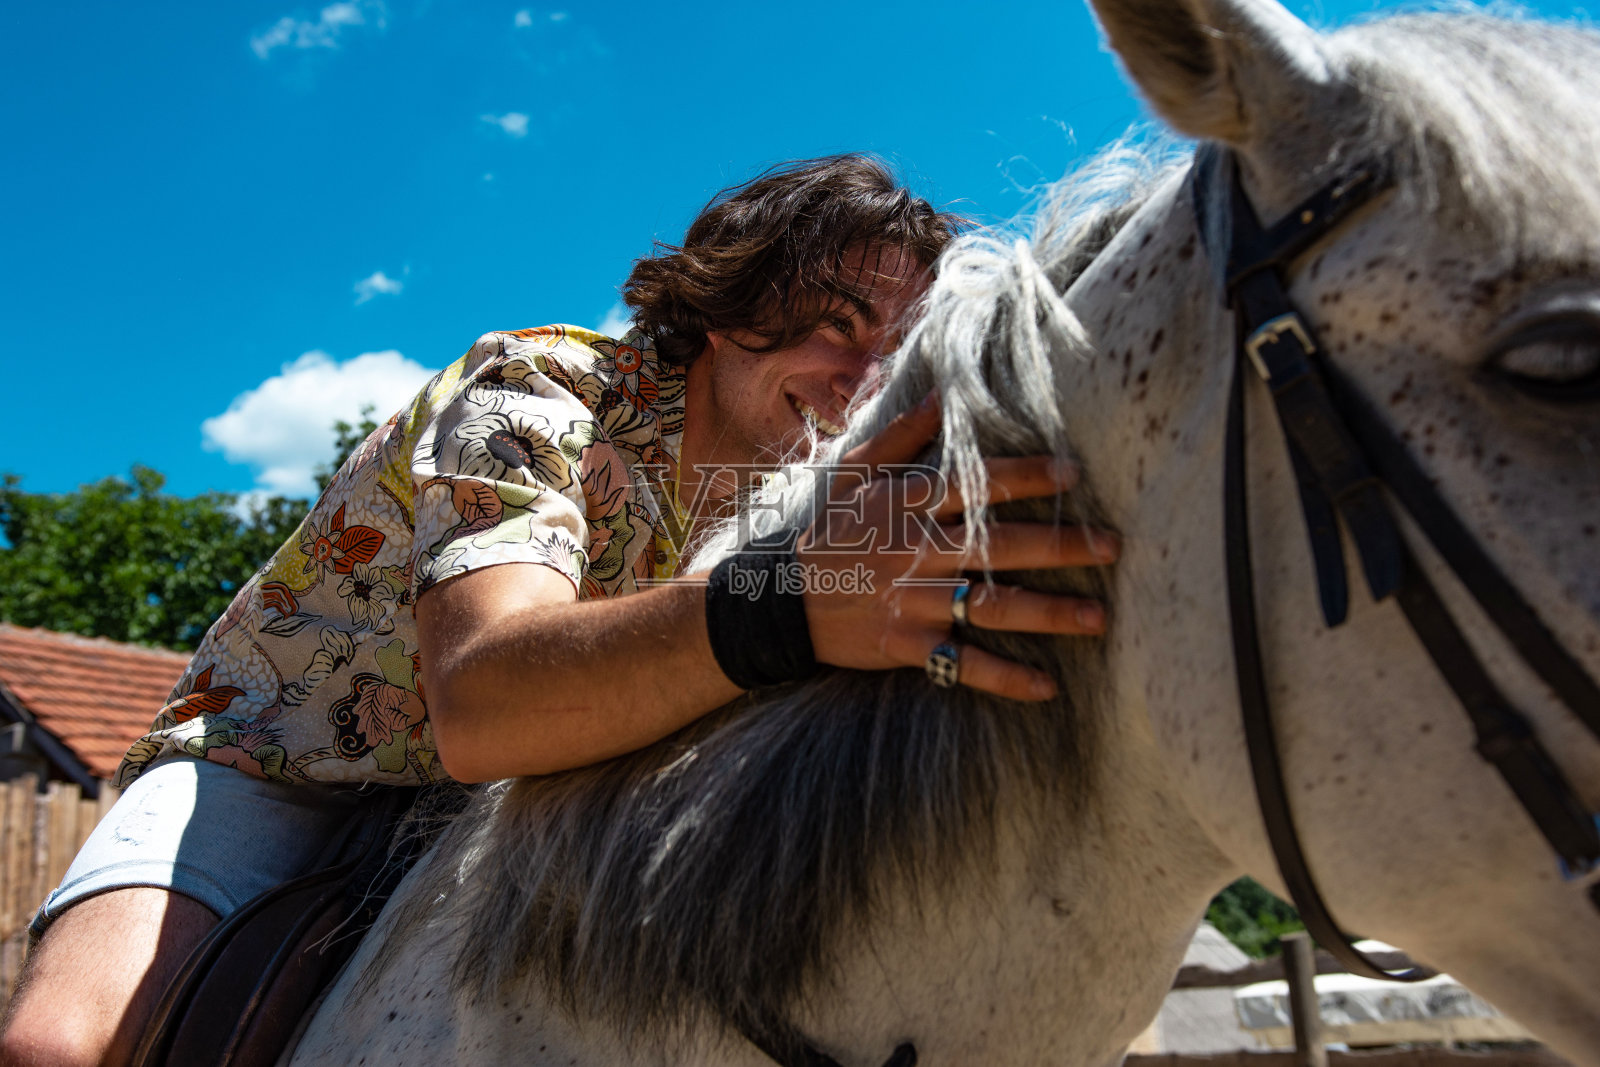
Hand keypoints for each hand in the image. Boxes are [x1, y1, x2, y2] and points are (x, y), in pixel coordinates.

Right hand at [796, 392, 1117, 700]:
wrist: (778, 597)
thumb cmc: (827, 531)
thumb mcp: (855, 473)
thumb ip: (902, 435)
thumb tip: (944, 394)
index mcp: (909, 505)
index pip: (978, 485)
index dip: (1026, 477)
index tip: (1074, 473)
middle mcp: (918, 551)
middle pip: (1000, 547)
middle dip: (1061, 547)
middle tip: (1113, 547)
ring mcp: (914, 601)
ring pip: (991, 606)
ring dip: (1049, 614)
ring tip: (1099, 618)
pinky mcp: (906, 644)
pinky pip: (962, 664)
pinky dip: (1004, 678)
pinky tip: (1046, 688)